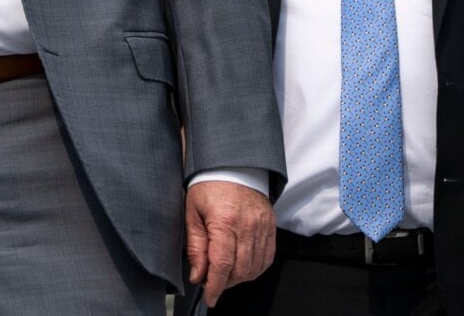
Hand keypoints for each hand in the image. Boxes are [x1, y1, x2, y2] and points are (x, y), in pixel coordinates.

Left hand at [186, 181, 274, 306]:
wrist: (232, 165)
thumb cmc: (209, 186)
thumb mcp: (192, 213)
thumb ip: (195, 247)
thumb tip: (198, 275)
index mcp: (224, 220)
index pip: (222, 264)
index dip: (215, 286)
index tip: (209, 297)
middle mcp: (247, 225)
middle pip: (240, 270)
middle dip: (225, 283)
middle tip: (212, 282)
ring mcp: (262, 226)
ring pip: (255, 267)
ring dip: (239, 277)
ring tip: (225, 273)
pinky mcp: (271, 226)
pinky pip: (268, 257)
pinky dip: (255, 268)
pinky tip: (242, 266)